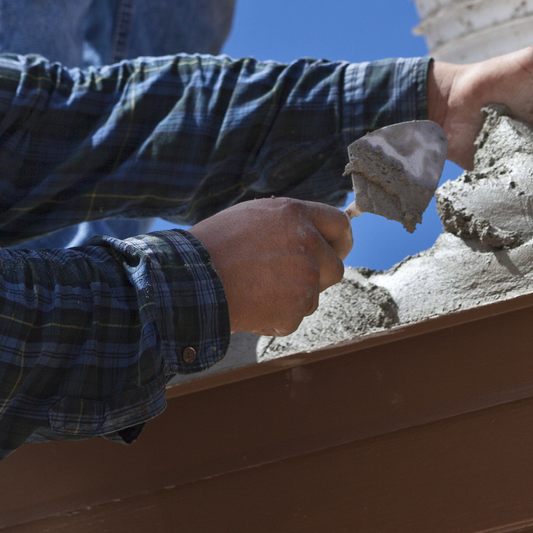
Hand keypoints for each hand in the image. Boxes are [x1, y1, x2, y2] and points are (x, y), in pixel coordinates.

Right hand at [188, 198, 353, 335]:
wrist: (191, 280)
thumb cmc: (215, 246)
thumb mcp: (254, 217)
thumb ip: (289, 224)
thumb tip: (313, 234)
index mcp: (296, 215)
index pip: (339, 224)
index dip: (341, 241)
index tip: (336, 251)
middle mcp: (308, 244)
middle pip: (335, 267)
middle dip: (318, 275)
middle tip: (288, 279)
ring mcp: (305, 279)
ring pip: (312, 296)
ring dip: (293, 297)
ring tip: (256, 288)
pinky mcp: (295, 310)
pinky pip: (294, 317)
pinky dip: (277, 316)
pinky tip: (251, 304)